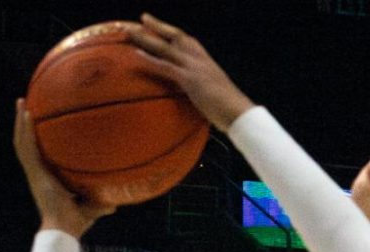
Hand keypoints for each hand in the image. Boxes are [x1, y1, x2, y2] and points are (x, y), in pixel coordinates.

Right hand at [13, 101, 115, 238]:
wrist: (63, 230)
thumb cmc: (75, 223)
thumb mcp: (90, 209)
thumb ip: (100, 204)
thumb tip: (115, 204)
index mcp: (47, 179)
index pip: (39, 156)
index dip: (35, 141)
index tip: (37, 126)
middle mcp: (37, 174)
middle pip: (27, 144)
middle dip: (24, 126)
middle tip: (26, 105)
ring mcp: (34, 172)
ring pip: (22, 142)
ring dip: (20, 122)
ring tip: (21, 102)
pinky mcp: (34, 173)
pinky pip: (27, 147)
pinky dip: (25, 131)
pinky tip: (27, 114)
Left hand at [130, 15, 252, 131]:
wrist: (239, 113)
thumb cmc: (229, 108)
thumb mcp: (215, 91)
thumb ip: (203, 86)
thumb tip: (197, 91)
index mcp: (205, 60)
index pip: (185, 40)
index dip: (170, 32)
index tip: (158, 25)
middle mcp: (199, 58)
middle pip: (174, 36)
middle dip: (156, 27)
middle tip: (140, 19)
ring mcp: (194, 67)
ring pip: (166, 48)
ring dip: (146, 39)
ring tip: (130, 32)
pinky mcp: (190, 80)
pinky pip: (166, 66)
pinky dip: (151, 59)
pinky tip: (137, 54)